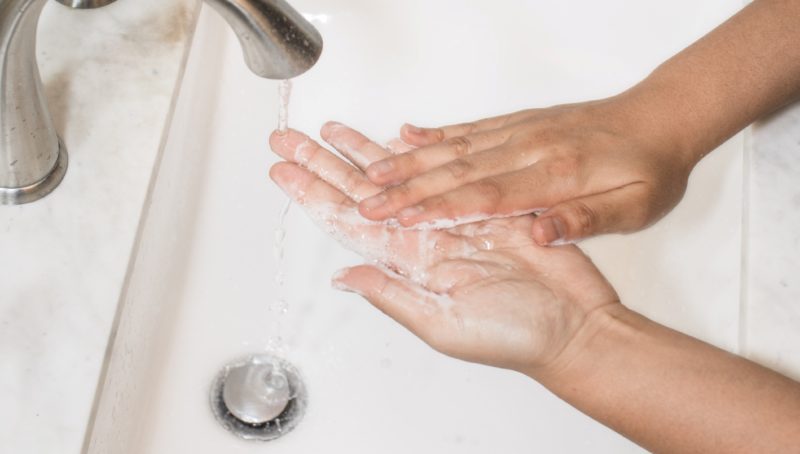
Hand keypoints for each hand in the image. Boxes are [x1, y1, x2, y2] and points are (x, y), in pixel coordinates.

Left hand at [268, 123, 620, 372]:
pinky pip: (442, 170)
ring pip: (396, 175)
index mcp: (407, 265)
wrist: (572, 325)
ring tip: (332, 128)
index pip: (348, 222)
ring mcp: (451, 218)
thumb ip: (391, 296)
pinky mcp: (485, 204)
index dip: (313, 195)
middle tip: (291, 140)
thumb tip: (343, 277)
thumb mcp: (442, 325)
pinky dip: (418, 153)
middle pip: (361, 192)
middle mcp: (422, 238)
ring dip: (362, 151)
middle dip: (324, 164)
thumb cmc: (513, 337)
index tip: (285, 171)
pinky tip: (394, 139)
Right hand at [356, 98, 696, 245]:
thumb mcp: (636, 207)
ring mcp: (521, 131)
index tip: (401, 220)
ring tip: (371, 172)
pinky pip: (470, 127)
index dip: (439, 209)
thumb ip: (587, 220)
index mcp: (557, 176)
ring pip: (455, 147)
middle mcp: (530, 148)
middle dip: (407, 188)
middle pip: (457, 170)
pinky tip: (408, 137)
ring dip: (410, 161)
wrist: (662, 118)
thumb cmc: (650, 168)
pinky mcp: (519, 122)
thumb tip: (543, 232)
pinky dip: (435, 134)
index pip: (486, 196)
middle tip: (367, 203)